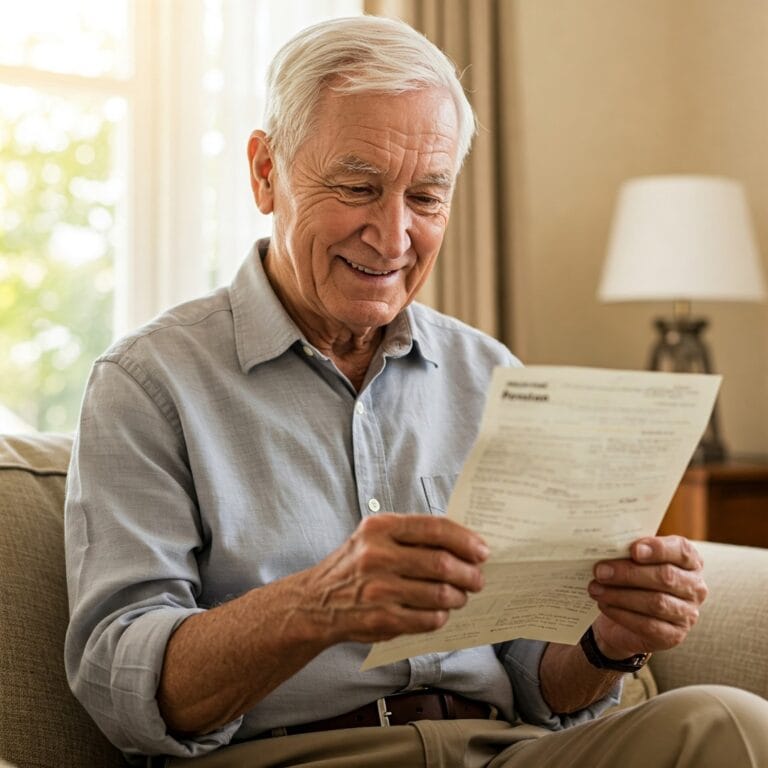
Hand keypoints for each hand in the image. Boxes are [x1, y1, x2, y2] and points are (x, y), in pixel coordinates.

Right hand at [301, 513, 488, 644]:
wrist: (315, 602)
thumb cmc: (355, 566)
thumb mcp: (374, 537)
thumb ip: (411, 537)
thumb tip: (463, 544)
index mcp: (379, 527)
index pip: (434, 528)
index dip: (465, 540)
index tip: (482, 551)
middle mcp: (377, 556)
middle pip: (442, 563)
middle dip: (469, 573)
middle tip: (478, 579)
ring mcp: (379, 590)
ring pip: (439, 594)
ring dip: (458, 597)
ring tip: (460, 597)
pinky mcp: (381, 620)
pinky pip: (427, 619)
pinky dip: (441, 617)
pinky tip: (440, 612)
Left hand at [588, 535, 707, 658]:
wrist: (627, 617)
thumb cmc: (632, 579)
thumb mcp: (633, 560)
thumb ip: (628, 552)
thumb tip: (608, 546)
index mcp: (690, 561)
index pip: (681, 550)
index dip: (658, 549)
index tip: (633, 549)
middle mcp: (695, 587)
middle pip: (665, 577)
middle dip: (629, 573)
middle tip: (600, 571)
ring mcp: (687, 614)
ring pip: (656, 603)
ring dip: (620, 595)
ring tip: (595, 588)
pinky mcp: (674, 636)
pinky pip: (648, 625)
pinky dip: (622, 614)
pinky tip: (604, 605)